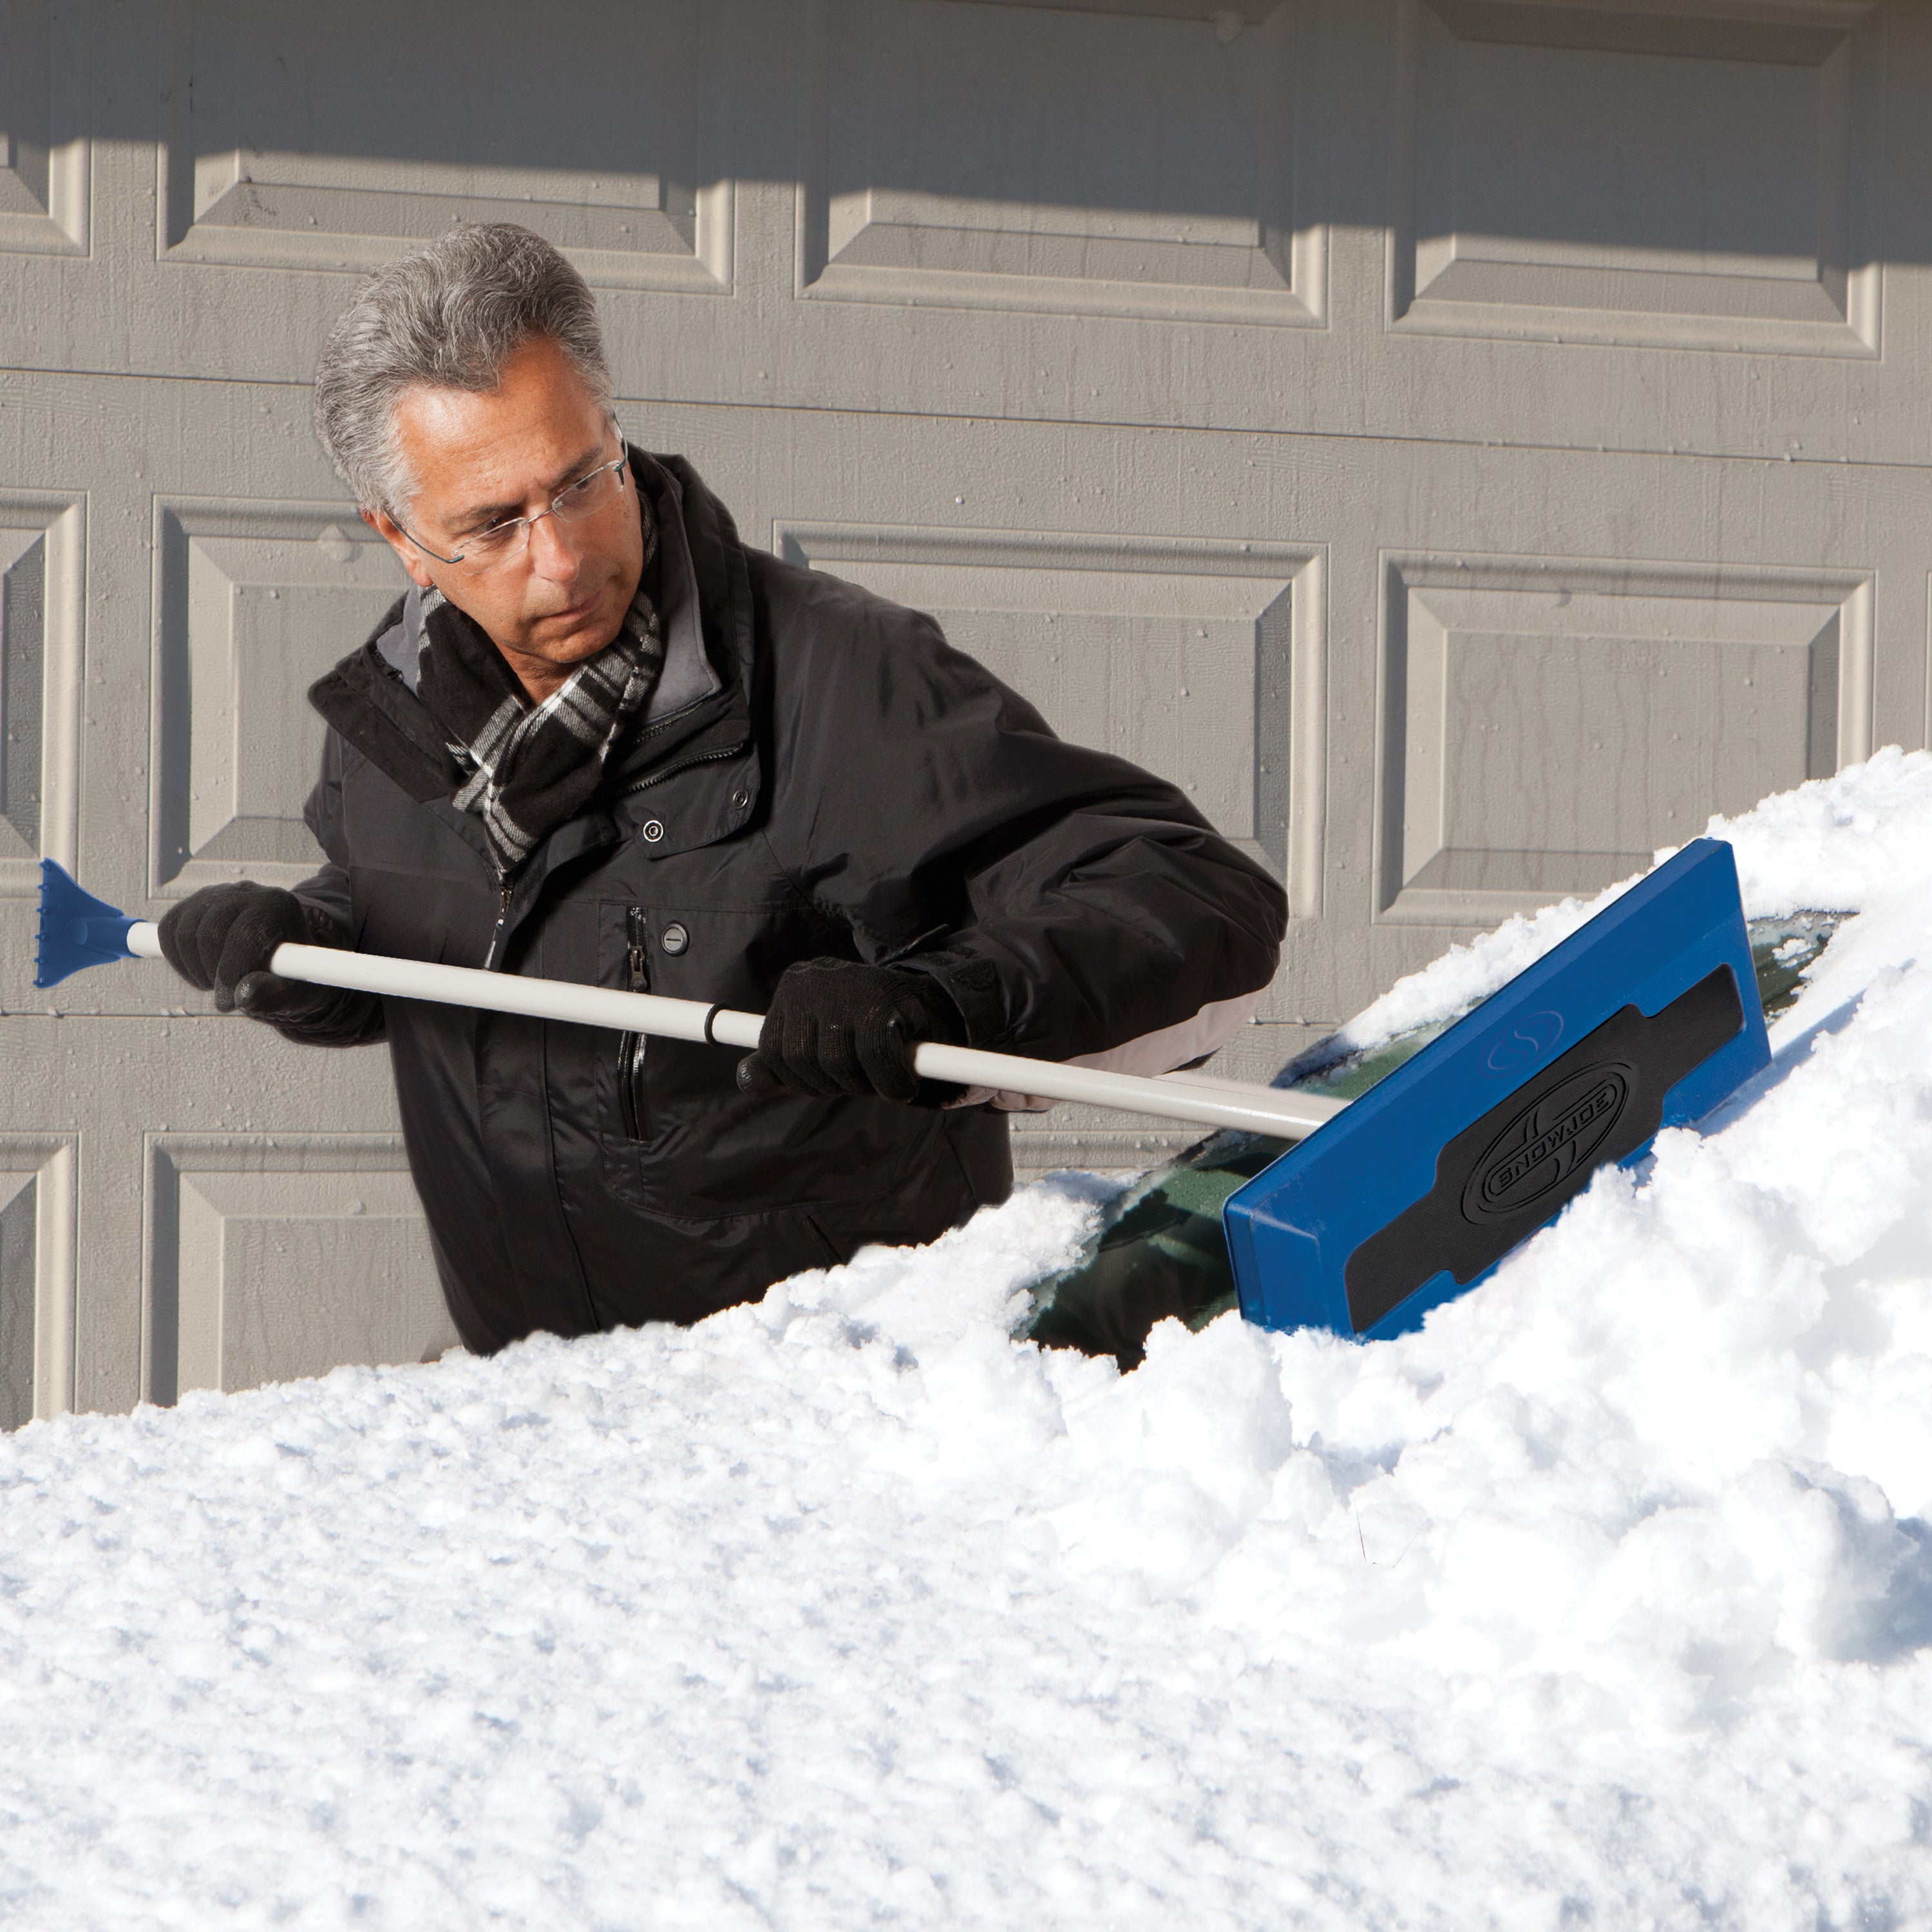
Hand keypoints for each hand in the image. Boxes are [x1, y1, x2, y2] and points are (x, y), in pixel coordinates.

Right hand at [158, 883, 364, 1040]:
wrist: (282, 956)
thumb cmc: (292, 974)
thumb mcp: (293, 990)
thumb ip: (271, 994)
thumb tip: (242, 996)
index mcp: (278, 905)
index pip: (243, 935)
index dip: (231, 973)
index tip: (230, 1003)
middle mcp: (246, 892)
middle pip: (208, 933)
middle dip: (213, 973)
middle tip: (226, 996)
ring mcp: (217, 894)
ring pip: (183, 933)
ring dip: (194, 969)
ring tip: (218, 983)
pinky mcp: (193, 904)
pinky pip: (168, 931)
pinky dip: (177, 958)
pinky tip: (201, 971)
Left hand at [736, 958, 965, 1104]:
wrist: (928, 1005)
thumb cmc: (863, 1030)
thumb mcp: (814, 1043)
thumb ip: (778, 1064)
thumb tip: (746, 1079)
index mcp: (793, 986)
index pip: (772, 1050)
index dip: (798, 1079)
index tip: (825, 1082)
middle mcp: (813, 980)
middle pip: (800, 1059)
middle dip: (830, 1084)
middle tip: (858, 1082)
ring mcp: (846, 988)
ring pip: (835, 1062)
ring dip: (862, 1086)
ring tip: (880, 1081)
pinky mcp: (881, 1002)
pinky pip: (876, 1060)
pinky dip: (892, 1084)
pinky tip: (903, 1087)